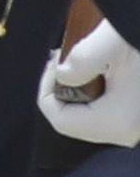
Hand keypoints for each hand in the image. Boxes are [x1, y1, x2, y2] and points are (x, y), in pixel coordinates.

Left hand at [49, 21, 139, 149]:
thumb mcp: (110, 44)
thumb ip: (79, 63)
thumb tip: (63, 76)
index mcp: (118, 122)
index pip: (61, 121)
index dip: (46, 91)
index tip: (51, 63)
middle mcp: (128, 132)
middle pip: (74, 122)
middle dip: (61, 91)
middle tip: (60, 60)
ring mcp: (136, 127)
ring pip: (90, 117)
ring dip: (78, 90)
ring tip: (79, 61)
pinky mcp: (138, 117)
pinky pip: (107, 112)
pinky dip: (95, 92)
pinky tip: (99, 68)